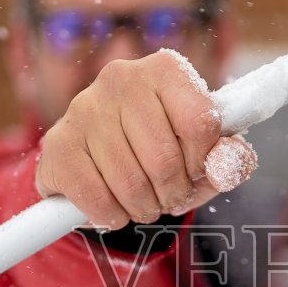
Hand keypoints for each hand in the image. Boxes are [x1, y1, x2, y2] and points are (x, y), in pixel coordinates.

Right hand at [34, 50, 257, 229]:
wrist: (95, 160)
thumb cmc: (158, 151)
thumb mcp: (202, 154)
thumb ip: (229, 159)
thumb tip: (227, 164)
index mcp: (165, 70)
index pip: (200, 123)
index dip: (202, 162)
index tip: (194, 170)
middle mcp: (122, 77)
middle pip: (164, 159)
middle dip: (172, 193)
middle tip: (167, 196)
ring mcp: (84, 107)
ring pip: (130, 184)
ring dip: (144, 208)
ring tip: (142, 201)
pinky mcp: (58, 143)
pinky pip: (96, 199)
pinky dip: (112, 216)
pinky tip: (113, 207)